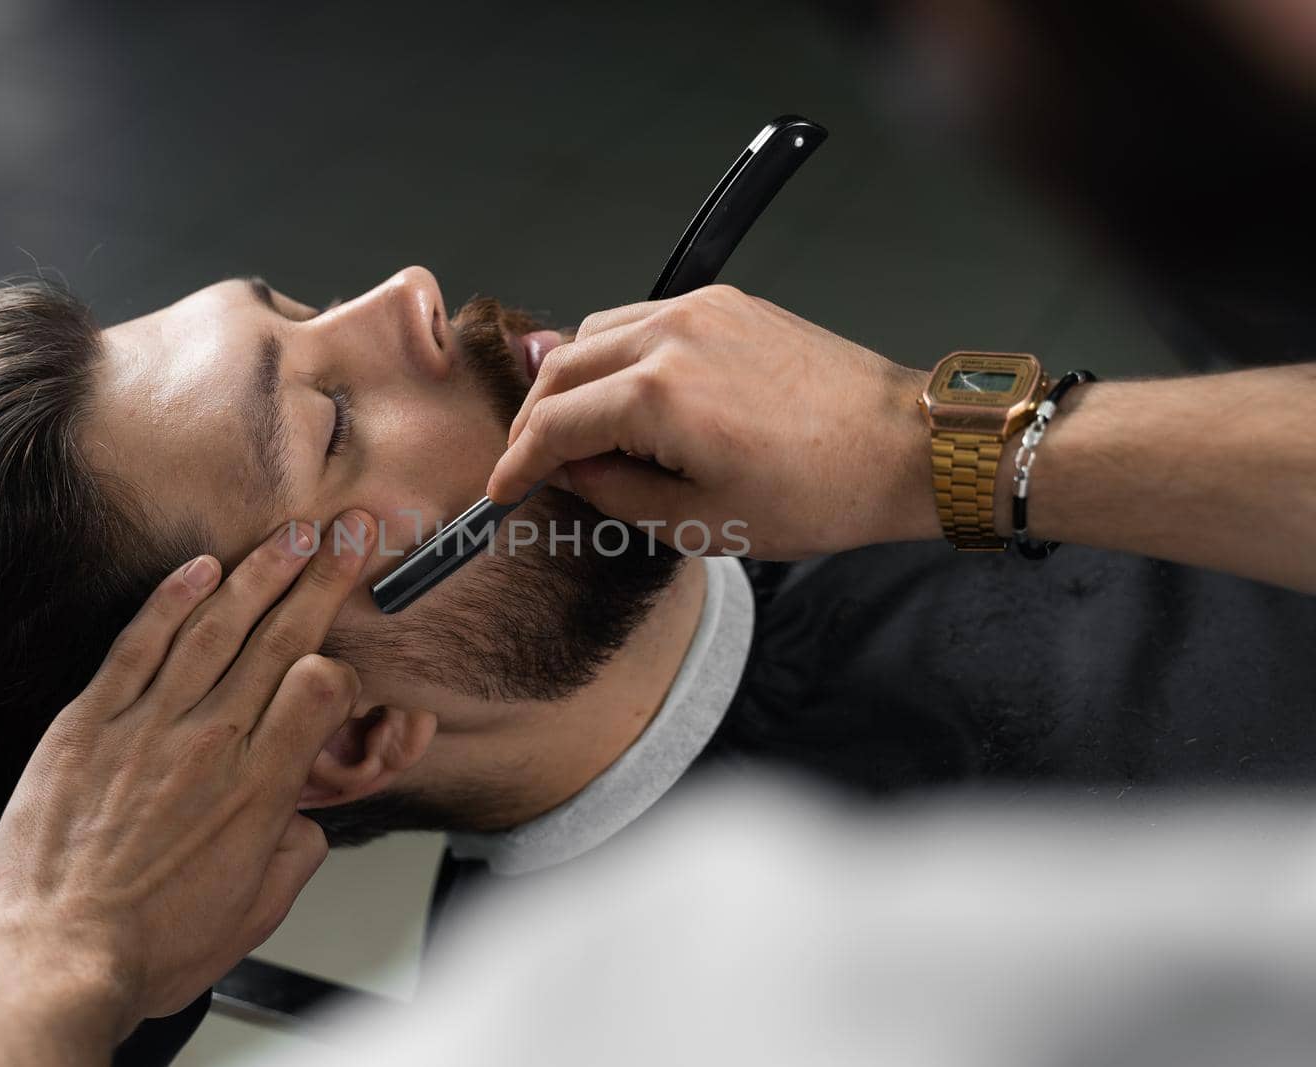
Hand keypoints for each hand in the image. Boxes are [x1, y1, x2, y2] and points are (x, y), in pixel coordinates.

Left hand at [0, 511, 375, 1055]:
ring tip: (292, 534)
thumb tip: (301, 822)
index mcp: (260, 789)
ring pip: (216, 626)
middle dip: (323, 576)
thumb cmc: (148, 946)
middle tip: (349, 532)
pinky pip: (137, 644)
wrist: (56, 960)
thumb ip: (294, 854)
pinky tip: (199, 568)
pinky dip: (170, 600)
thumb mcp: (255, 914)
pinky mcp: (88, 724)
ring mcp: (147, 726)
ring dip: (261, 571)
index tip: (336, 670)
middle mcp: (211, 744)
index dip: (339, 669)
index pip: (321, 688)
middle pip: (281, 637)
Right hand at [487, 286, 937, 559]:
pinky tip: (625, 394)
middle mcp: (672, 334)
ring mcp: (702, 309)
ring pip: (596, 332)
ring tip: (575, 430)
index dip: (520, 462)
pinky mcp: (728, 302)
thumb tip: (572, 471)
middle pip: (563, 366)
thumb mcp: (700, 522)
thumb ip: (616, 494)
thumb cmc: (820, 491)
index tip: (505, 487)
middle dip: (536, 418)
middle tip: (531, 462)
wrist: (903, 447)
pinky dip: (617, 354)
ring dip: (572, 379)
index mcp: (660, 395)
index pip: (555, 423)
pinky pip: (643, 318)